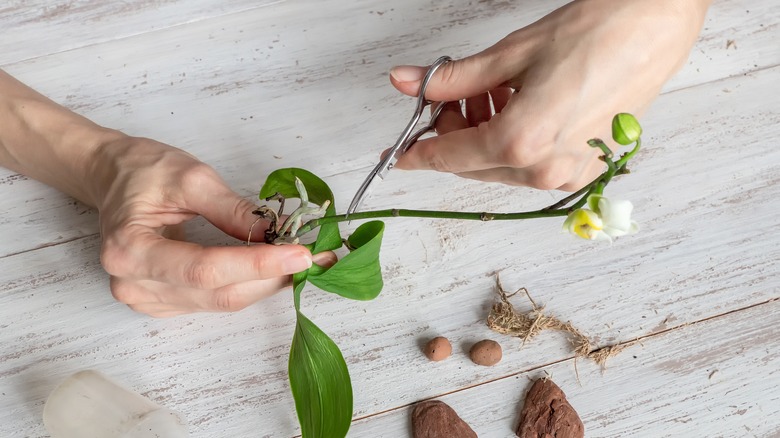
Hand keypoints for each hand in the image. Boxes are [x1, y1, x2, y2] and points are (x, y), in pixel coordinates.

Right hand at [91, 136, 332, 316]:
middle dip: (271, 276)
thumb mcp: (190, 176)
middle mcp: (134, 285)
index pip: (205, 269)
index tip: (301, 254)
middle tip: (315, 258)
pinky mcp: (164, 303)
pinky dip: (247, 285)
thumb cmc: (142, 170)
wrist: (113, 178)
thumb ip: (232, 209)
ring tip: (299, 260)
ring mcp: (148, 299)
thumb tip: (274, 233)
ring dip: (265, 283)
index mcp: (130, 250)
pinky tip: (271, 268)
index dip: (257, 264)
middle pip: (218, 293)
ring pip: (222, 302)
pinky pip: (214, 301)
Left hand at [389, 0, 709, 190]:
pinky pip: (531, 167)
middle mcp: (544, 169)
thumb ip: (453, 79)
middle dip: (453, 135)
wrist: (656, 26)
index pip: (449, 157)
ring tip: (492, 94)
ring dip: (484, 137)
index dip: (418, 154)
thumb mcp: (510, 54)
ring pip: (501, 167)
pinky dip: (514, 143)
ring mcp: (569, 175)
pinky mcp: (588, 169)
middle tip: (450, 99)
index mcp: (520, 142)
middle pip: (473, 165)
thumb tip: (406, 82)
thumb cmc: (594, 33)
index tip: (398, 155)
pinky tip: (518, 107)